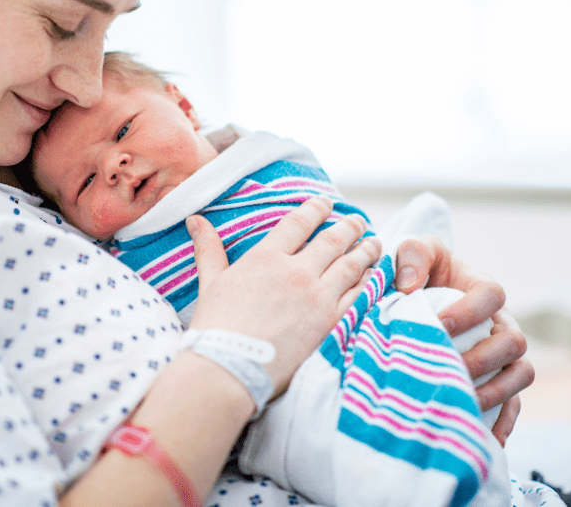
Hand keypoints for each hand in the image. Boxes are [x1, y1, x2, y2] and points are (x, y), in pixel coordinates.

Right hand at [187, 196, 381, 395]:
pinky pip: (358, 295)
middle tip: (359, 221)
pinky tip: (375, 276)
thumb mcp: (210, 282)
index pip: (299, 222)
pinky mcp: (330, 322)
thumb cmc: (216, 327)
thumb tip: (195, 219)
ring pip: (351, 265)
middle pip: (332, 240)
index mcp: (266, 257)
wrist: (230, 368)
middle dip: (349, 227)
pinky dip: (369, 282)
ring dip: (366, 251)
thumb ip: (208, 249)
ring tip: (375, 243)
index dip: (316, 208)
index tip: (327, 203)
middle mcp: (296, 271)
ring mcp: (317, 297)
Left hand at [395, 235, 534, 445]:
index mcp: (481, 287)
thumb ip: (411, 255)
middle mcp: (500, 322)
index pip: (492, 294)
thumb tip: (409, 285)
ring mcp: (503, 354)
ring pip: (521, 373)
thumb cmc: (416, 272)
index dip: (471, 311)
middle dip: (483, 358)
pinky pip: (514, 403)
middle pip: (514, 341)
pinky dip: (502, 421)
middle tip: (448, 369)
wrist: (413, 297)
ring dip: (495, 391)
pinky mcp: (498, 381)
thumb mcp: (412, 252)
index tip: (440, 324)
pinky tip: (481, 436)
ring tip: (461, 400)